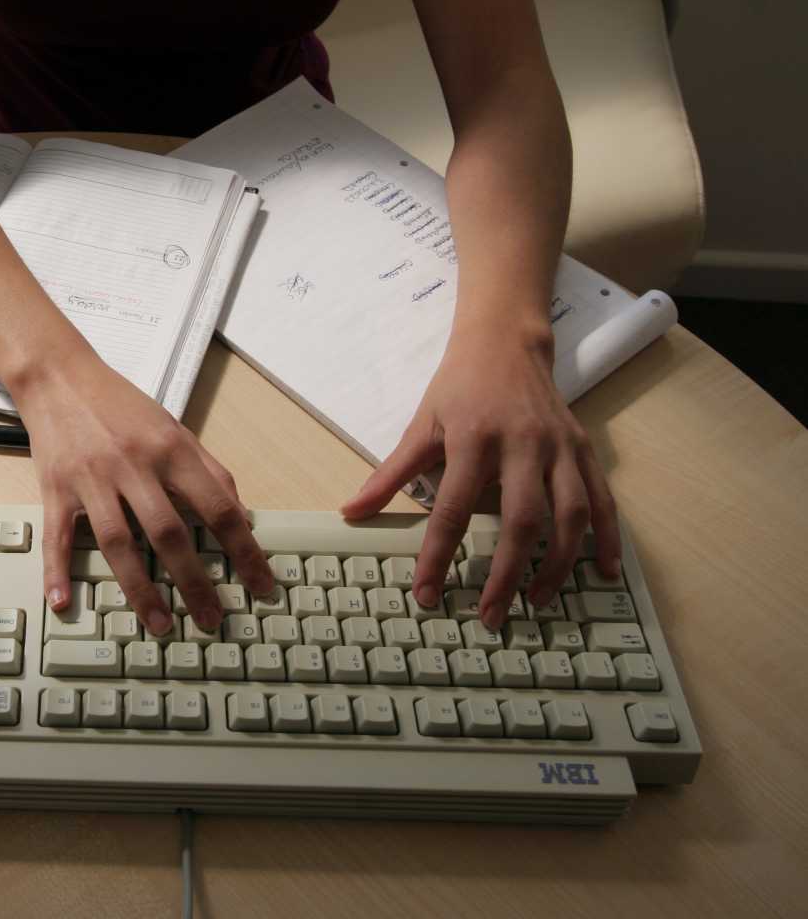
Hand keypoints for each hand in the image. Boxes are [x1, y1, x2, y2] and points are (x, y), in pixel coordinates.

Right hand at [10, 352, 273, 634]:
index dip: (245, 551)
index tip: (261, 586)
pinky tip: (62, 602)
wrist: (60, 376)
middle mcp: (133, 465)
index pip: (218, 508)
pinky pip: (57, 536)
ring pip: (118, 542)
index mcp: (170, 450)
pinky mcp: (55, 488)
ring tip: (161, 624)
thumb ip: (208, 470)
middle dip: (195, 582)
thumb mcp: (173, 429)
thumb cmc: (121, 406)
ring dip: (140, 589)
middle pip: (169, 533)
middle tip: (213, 619)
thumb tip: (241, 515)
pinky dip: (57, 570)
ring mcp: (92, 478)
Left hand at [340, 324, 620, 630]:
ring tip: (539, 602)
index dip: (438, 556)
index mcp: (472, 439)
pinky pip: (603, 499)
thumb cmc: (459, 387)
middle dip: (506, 574)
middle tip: (491, 616)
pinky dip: (608, 538)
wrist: (505, 342)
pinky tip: (604, 572)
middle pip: (520, 519)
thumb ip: (389, 475)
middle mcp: (522, 444)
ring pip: (568, 515)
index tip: (427, 594)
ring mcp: (559, 447)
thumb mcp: (420, 425)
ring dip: (557, 564)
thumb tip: (351, 511)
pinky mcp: (585, 448)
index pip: (451, 509)